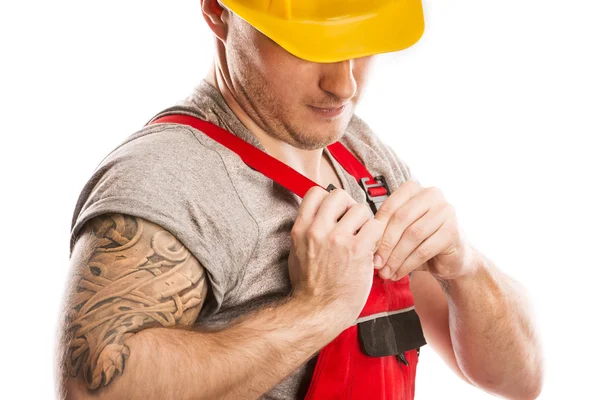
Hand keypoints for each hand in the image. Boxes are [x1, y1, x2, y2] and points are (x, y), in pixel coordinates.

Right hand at [288, 186, 385, 328]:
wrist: (318, 311)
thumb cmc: (309, 287)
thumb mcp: (296, 252)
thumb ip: (307, 231)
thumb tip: (318, 216)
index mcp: (301, 229)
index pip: (316, 193)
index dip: (329, 199)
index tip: (335, 211)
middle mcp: (318, 230)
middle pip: (339, 195)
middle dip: (349, 207)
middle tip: (352, 223)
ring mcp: (338, 239)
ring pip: (360, 209)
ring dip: (365, 222)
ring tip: (363, 238)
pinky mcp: (358, 250)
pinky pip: (375, 226)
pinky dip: (377, 236)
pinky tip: (371, 248)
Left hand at [372, 180, 475, 281]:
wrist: (452, 257)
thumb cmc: (421, 241)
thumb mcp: (400, 230)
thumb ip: (384, 229)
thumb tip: (363, 242)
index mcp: (413, 189)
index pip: (390, 206)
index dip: (376, 229)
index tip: (366, 247)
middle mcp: (431, 194)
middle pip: (401, 219)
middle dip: (386, 244)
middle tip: (375, 263)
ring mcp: (445, 211)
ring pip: (413, 235)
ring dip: (396, 257)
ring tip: (386, 272)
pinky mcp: (453, 231)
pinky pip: (424, 249)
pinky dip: (408, 264)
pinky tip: (398, 273)